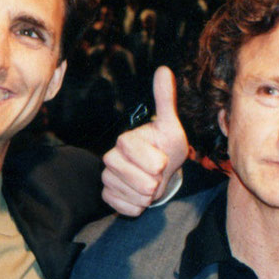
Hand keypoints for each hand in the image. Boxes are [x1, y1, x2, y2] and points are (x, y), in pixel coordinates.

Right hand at [101, 66, 188, 214]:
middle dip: (155, 181)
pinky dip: (139, 206)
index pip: (140, 155)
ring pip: (133, 195)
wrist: (161, 171)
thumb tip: (163, 69)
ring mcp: (107, 177)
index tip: (163, 160)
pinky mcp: (108, 196)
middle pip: (137, 179)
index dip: (156, 161)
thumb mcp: (170, 125)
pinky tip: (141, 195)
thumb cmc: (165, 146)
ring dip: (149, 195)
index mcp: (125, 140)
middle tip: (158, 173)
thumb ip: (165, 99)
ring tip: (151, 184)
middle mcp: (111, 157)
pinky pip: (127, 209)